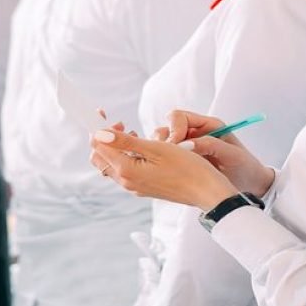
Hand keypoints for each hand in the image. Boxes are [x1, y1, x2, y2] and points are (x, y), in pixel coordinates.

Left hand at [90, 129, 237, 210]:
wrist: (208, 192)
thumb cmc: (187, 168)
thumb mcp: (156, 148)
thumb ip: (124, 141)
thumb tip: (98, 133)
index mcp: (126, 170)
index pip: (97, 145)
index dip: (97, 126)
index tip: (104, 112)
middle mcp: (126, 181)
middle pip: (99, 157)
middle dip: (104, 137)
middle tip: (122, 124)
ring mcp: (134, 186)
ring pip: (112, 163)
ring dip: (116, 146)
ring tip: (134, 133)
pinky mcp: (143, 187)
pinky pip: (125, 169)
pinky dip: (127, 155)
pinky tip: (143, 147)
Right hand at [152, 110, 273, 196]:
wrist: (252, 186)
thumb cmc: (246, 168)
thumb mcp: (232, 155)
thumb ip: (210, 145)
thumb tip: (185, 144)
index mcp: (208, 125)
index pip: (179, 117)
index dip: (174, 129)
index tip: (176, 146)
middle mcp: (195, 133)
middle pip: (167, 128)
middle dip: (165, 141)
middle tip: (171, 158)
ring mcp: (188, 147)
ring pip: (163, 142)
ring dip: (163, 152)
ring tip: (171, 166)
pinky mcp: (184, 161)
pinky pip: (167, 157)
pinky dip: (165, 162)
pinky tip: (171, 172)